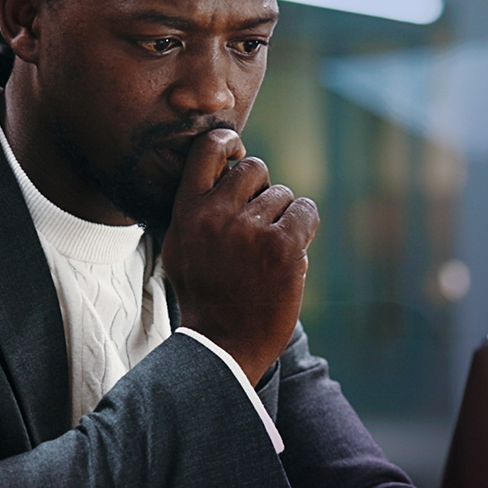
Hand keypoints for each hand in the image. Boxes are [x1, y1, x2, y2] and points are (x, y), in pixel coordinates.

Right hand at [162, 129, 318, 385]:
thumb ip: (194, 208)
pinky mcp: (283, 246)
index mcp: (187, 211)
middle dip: (263, 189)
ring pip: (283, 195)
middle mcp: (217, 213)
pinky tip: (292, 252)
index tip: (238, 152)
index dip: (228, 142)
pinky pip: (306, 211)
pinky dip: (305, 228)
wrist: (225, 344)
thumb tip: (222, 166)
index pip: (207, 149)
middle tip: (260, 222)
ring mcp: (251, 229)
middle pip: (255, 168)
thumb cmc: (204, 296)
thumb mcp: (180, 248)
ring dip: (283, 218)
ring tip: (268, 253)